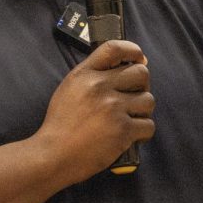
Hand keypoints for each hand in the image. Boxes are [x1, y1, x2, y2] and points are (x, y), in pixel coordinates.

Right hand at [33, 40, 155, 185]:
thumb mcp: (69, 89)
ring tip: (130, 119)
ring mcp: (113, 108)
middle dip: (142, 85)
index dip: (132, 50)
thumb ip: (91, 76)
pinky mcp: (123, 130)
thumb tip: (124, 67)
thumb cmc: (61, 125)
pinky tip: (131, 136)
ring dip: (143, 111)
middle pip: (141, 73)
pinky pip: (148, 125)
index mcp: (85, 75)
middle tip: (134, 97)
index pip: (114, 48)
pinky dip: (142, 132)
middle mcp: (100, 87)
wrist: (54, 155)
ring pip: (149, 100)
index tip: (138, 57)